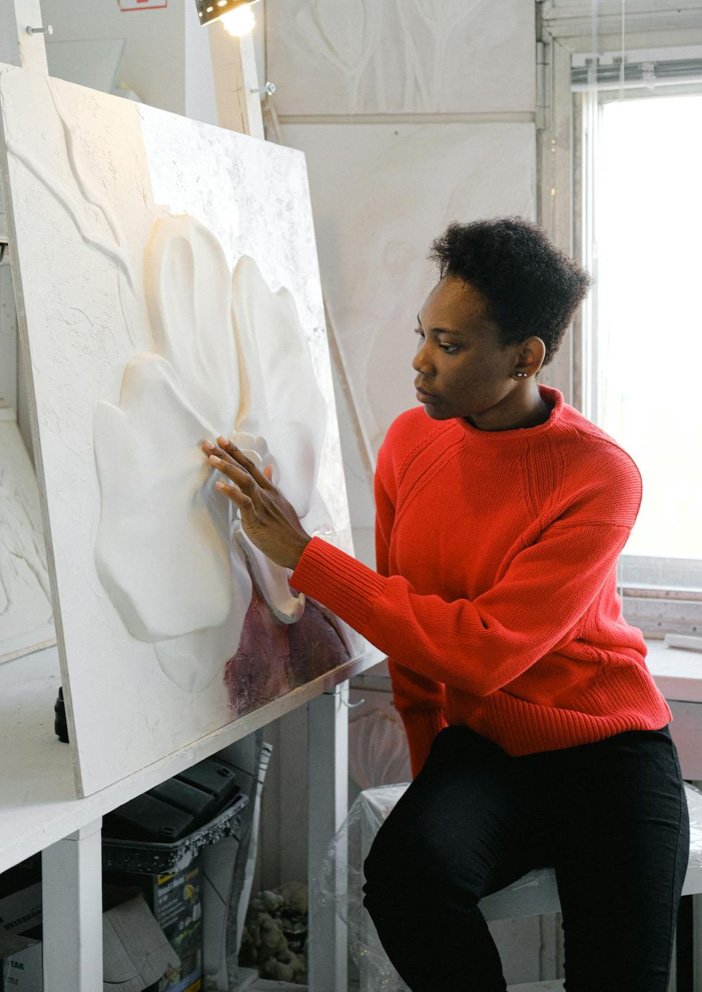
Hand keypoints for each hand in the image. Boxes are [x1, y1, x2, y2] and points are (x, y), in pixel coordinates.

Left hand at [202, 437, 310, 569]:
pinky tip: (219, 485)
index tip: (222, 440)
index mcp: (270, 490)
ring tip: (211, 458)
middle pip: (244, 468)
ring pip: (244, 480)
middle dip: (226, 454)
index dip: (236, 452)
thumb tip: (269, 469)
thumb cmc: (288, 530)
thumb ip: (272, 485)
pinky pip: (244, 502)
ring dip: (227, 468)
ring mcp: (262, 504)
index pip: (251, 466)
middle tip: (209, 442)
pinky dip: (231, 493)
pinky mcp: (258, 519)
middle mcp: (266, 493)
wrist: (299, 548)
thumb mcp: (282, 503)